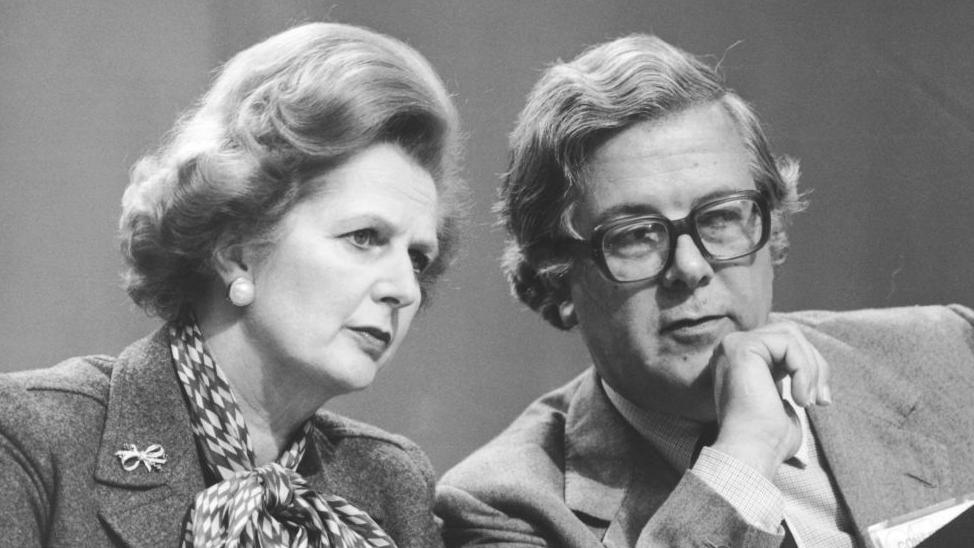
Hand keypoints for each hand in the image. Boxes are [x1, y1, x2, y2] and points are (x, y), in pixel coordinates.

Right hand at [708, 321, 830, 478]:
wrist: (751, 453)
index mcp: (741, 362)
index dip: (810, 368)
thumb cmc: (767, 439)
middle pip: (789, 334)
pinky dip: (804, 370)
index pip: (784, 345)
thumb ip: (792, 381)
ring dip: (811, 368)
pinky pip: (788, 343)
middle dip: (815, 364)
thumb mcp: (785, 403)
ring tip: (810, 400)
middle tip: (822, 400)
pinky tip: (800, 399)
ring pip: (790, 335)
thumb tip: (812, 374)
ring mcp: (733, 345)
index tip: (821, 402)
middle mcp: (732, 349)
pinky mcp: (742, 348)